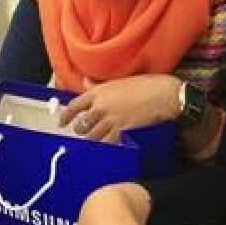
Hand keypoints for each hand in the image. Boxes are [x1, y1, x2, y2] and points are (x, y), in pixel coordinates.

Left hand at [60, 74, 181, 141]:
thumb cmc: (144, 84)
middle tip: (85, 131)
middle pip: (81, 125)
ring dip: (94, 138)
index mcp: (98, 92)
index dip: (65, 116)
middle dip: (81, 130)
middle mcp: (100, 106)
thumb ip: (99, 85)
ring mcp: (110, 119)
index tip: (62, 122)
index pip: (74, 106)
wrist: (163, 94)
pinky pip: (107, 141)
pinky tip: (111, 141)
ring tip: (99, 137)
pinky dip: (108, 143)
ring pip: (92, 136)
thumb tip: (85, 83)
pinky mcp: (121, 129)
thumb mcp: (118, 81)